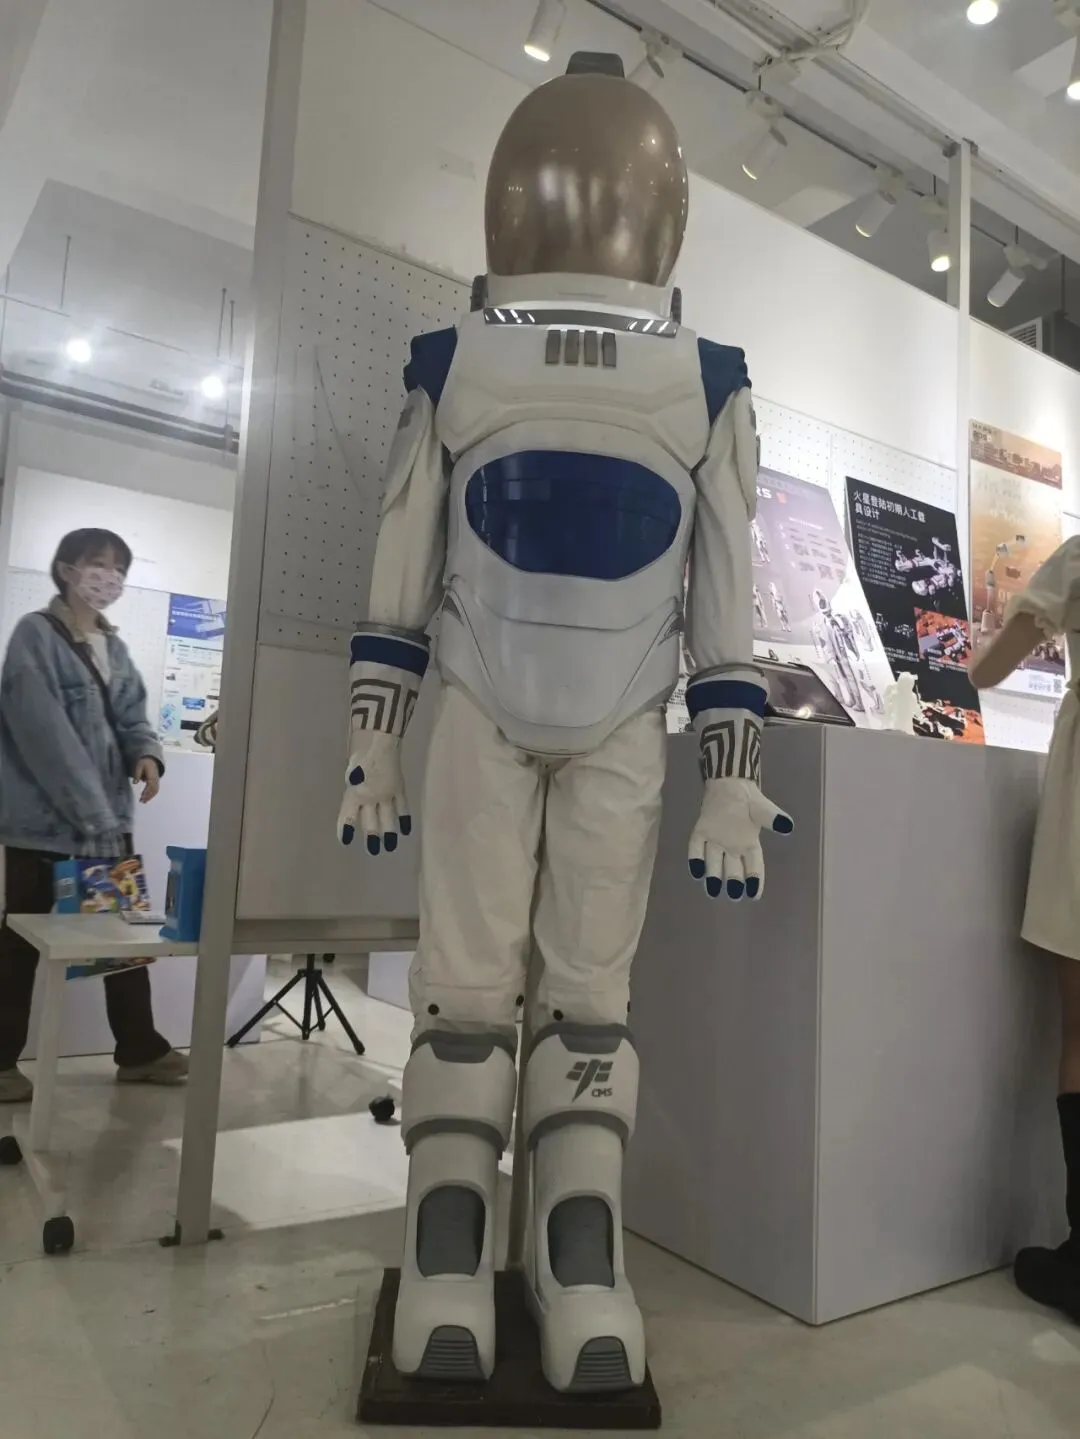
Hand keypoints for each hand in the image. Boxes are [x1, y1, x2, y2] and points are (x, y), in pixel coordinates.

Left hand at [134, 757, 160, 803]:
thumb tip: (135, 782)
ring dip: (150, 797)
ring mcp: (157, 781)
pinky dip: (152, 795)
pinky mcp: (156, 782)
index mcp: (152, 776)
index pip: (150, 785)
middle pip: (153, 790)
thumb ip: (137, 774)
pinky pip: (156, 790)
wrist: (151, 760)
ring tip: (143, 802)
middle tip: (142, 801)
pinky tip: (147, 798)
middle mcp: (156, 779)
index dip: (146, 791)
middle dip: (148, 796)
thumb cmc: (144, 763)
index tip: (141, 796)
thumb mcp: (139, 766)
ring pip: (155, 791)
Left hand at [337, 730, 410, 853]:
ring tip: (390, 847)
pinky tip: (405, 830)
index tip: (345, 841)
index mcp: (354, 792)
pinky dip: (404, 818)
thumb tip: (357, 805)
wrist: (379, 740)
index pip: (348, 815)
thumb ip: (354, 789)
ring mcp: (386, 794)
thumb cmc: (360, 752)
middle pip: (370, 820)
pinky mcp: (398, 788)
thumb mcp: (351, 772)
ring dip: (388, 832)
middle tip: (373, 851)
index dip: (345, 828)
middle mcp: (370, 796)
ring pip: (387, 817)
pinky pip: (402, 806)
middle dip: (371, 836)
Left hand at [688, 777, 791, 900]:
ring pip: (714, 862)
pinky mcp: (701, 832)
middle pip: (733, 868)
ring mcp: (715, 841)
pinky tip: (695, 871)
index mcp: (750, 844)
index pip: (754, 865)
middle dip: (733, 882)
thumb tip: (787, 825)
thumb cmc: (748, 800)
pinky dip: (695, 859)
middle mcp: (732, 847)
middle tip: (733, 895)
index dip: (755, 880)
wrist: (728, 785)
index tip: (754, 895)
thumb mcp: (763, 809)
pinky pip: (697, 848)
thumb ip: (772, 818)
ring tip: (712, 891)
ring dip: (713, 875)